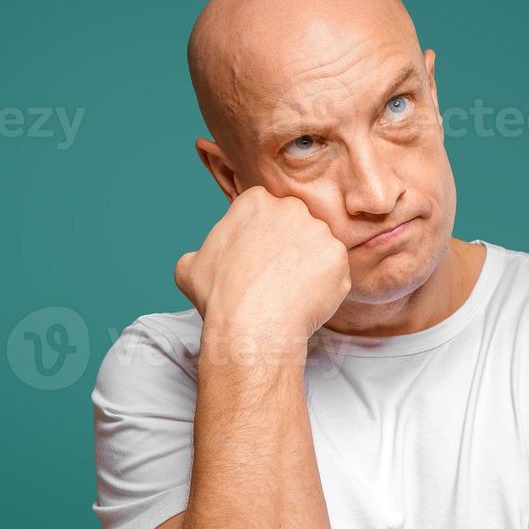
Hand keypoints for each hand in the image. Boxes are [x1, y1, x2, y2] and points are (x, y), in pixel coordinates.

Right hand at [174, 186, 351, 338]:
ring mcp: (319, 231)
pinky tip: (307, 300)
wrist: (253, 327)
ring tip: (291, 291)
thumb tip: (199, 260)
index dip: (263, 235)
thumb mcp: (191, 267)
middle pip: (296, 223)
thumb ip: (202, 252)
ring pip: (317, 246)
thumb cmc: (220, 297)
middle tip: (277, 275)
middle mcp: (291, 207)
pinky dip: (326, 286)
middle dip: (289, 245)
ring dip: (309, 265)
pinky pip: (335, 269)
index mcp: (256, 201)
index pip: (266, 210)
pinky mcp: (338, 257)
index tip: (259, 257)